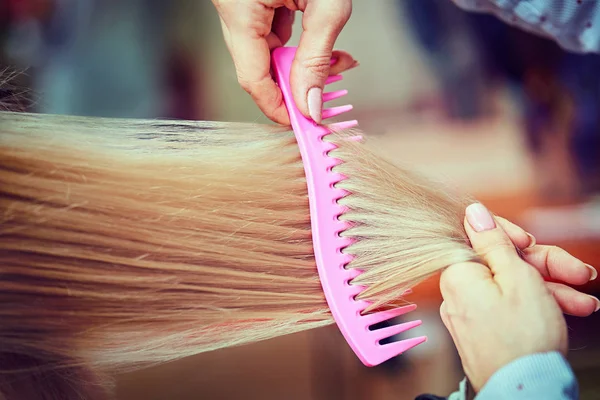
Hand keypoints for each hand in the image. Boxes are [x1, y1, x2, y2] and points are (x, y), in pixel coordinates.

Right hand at [212, 0, 355, 124]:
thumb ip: (317, 56)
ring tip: (336, 60)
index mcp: (239, 10)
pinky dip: (294, 38)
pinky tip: (320, 37)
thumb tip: (310, 104)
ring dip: (299, 59)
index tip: (303, 121)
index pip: (252, 79)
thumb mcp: (327, 4)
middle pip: (258, 65)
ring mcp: (237, 1)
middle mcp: (230, 7)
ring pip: (264, 47)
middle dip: (297, 80)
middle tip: (328, 89)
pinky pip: (267, 27)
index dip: (278, 106)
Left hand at [439, 203, 597, 391]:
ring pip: (510, 286)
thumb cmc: (523, 335)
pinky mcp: (483, 330)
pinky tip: (570, 309)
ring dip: (550, 288)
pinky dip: (537, 306)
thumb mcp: (516, 277)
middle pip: (501, 263)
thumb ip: (493, 241)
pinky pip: (508, 307)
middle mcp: (457, 291)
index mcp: (457, 273)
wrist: (525, 391)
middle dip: (544, 266)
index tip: (532, 242)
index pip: (478, 238)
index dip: (510, 236)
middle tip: (580, 274)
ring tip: (585, 302)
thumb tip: (472, 211)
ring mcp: (469, 313)